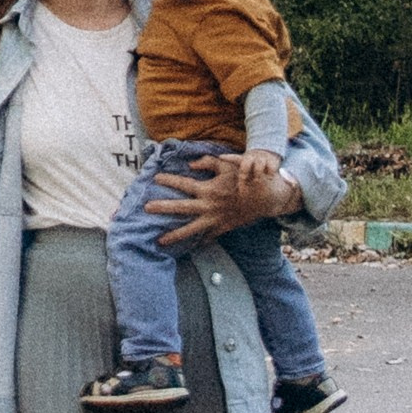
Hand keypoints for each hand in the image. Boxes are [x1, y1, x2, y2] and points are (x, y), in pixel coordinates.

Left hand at [147, 150, 302, 251]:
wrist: (265, 198)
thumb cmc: (244, 178)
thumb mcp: (227, 165)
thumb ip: (207, 163)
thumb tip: (190, 164)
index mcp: (209, 189)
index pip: (184, 184)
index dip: (169, 180)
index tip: (155, 178)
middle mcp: (209, 206)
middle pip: (182, 208)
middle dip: (163, 208)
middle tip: (146, 208)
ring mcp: (215, 220)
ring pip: (191, 230)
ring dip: (175, 235)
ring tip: (159, 241)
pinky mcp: (222, 228)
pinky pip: (207, 237)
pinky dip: (197, 243)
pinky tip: (186, 249)